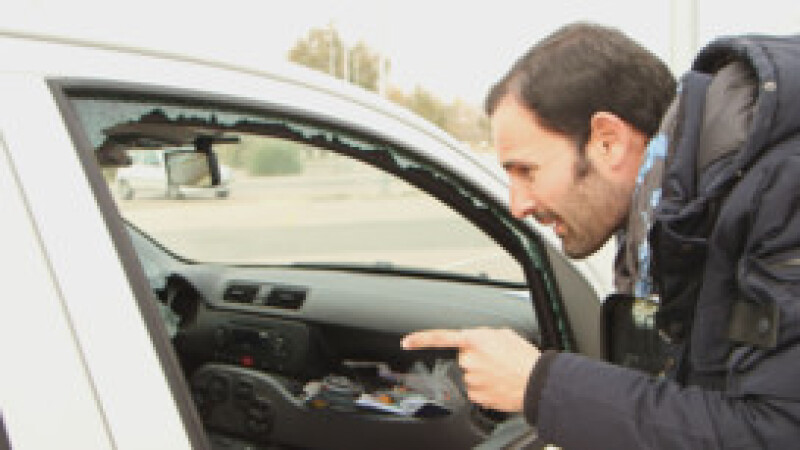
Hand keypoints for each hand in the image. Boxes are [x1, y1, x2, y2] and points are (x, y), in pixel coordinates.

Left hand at [401, 327, 539, 411]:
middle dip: (475, 358)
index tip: (407, 342)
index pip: (441, 338)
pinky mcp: (477, 396)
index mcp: (474, 340)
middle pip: (462, 358)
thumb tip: (477, 341)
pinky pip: (475, 390)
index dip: (421, 339)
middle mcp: (469, 360)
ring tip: (501, 372)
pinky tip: (499, 384)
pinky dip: (485, 387)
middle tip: (495, 360)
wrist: (538, 383)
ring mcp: (472, 380)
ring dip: (482, 373)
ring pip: (469, 375)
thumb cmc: (525, 358)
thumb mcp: (505, 334)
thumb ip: (484, 335)